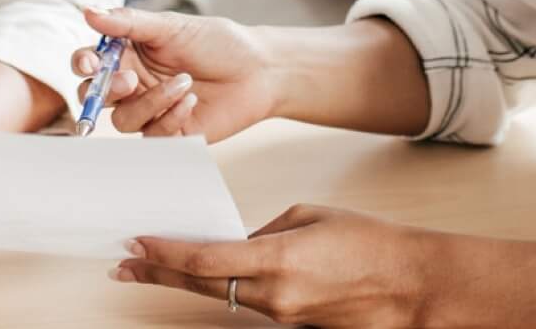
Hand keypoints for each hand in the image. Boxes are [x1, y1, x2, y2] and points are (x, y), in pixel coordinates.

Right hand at [70, 5, 274, 141]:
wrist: (258, 70)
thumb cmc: (216, 42)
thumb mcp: (171, 27)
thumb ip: (128, 22)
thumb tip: (88, 11)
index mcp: (129, 54)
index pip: (90, 63)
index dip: (82, 64)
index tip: (90, 62)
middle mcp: (134, 84)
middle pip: (95, 97)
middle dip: (104, 91)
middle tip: (128, 81)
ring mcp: (150, 110)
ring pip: (124, 119)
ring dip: (150, 102)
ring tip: (183, 83)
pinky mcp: (169, 132)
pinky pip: (153, 134)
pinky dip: (170, 116)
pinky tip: (191, 99)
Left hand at [115, 205, 461, 326]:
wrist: (411, 287)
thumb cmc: (369, 244)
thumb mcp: (309, 217)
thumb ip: (265, 229)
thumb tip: (236, 240)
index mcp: (277, 261)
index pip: (204, 260)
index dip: (164, 255)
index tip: (136, 245)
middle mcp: (274, 295)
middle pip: (200, 285)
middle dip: (158, 274)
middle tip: (124, 266)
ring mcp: (282, 315)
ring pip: (221, 295)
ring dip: (188, 280)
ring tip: (154, 267)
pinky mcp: (291, 323)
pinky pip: (248, 302)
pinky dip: (224, 286)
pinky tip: (209, 274)